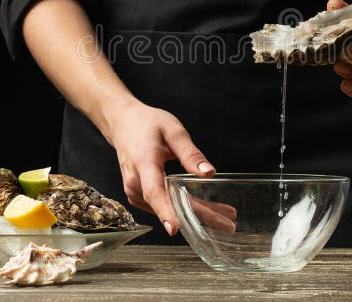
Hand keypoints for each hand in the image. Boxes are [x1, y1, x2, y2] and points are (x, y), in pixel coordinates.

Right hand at [104, 100, 214, 235]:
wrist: (123, 124)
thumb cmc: (148, 124)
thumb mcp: (173, 131)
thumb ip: (190, 153)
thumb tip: (209, 173)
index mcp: (144, 162)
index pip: (154, 191)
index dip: (165, 211)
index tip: (176, 228)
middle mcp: (135, 181)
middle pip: (168, 205)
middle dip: (199, 217)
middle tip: (228, 225)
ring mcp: (134, 191)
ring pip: (168, 208)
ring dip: (195, 214)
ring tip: (224, 217)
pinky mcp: (138, 196)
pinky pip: (162, 206)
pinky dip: (182, 209)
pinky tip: (203, 210)